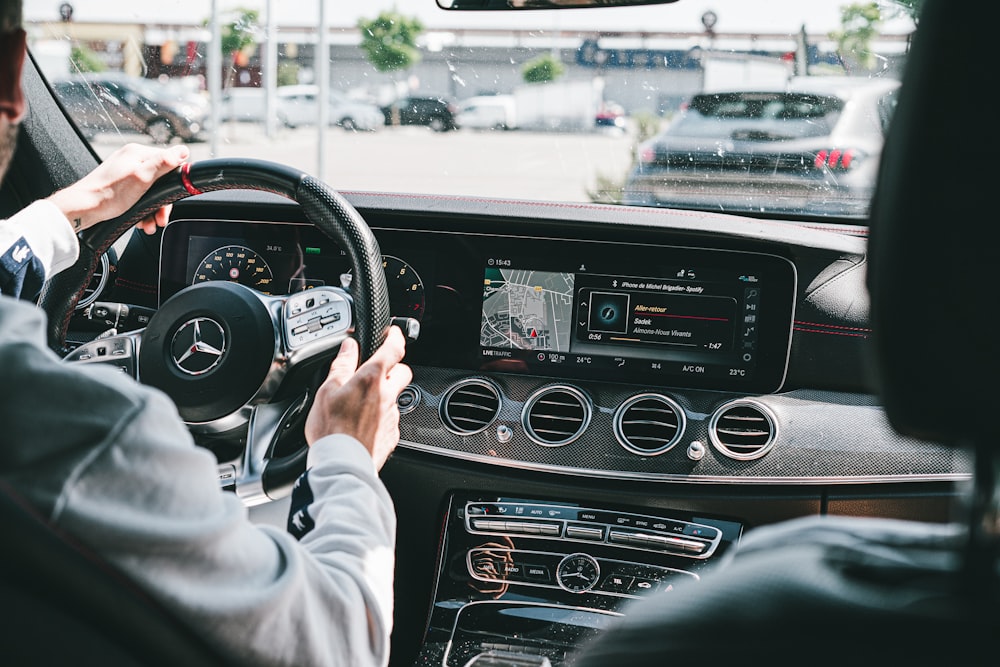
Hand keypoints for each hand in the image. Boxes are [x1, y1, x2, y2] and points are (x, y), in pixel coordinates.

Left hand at [46, 142, 189, 234]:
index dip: (173, 184)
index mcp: (137, 153)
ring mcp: (125, 172)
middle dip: (162, 203)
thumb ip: (163, 163)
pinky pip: (139, 196)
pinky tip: (140, 220)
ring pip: (150, 191)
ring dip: (153, 210)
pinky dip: (142, 210)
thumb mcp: (142, 178)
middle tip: (160, 218)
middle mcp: (131, 159)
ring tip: (149, 224)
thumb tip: (183, 151)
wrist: (83, 209)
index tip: (171, 201)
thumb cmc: (108, 194)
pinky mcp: (120, 185)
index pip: (169, 163)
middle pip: (160, 180)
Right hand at [304, 327, 412, 469]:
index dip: (395, 337)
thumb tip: (349, 347)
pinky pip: (390, 419)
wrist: (343, 465)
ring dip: (384, 395)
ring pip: (396, 397)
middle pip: (403, 372)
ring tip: (362, 403)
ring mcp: (392, 416)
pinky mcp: (391, 435)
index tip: (394, 333)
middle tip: (379, 370)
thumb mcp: (327, 390)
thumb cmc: (332, 430)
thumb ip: (342, 365)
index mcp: (372, 379)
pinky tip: (364, 424)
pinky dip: (381, 417)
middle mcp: (388, 396)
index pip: (393, 349)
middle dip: (395, 367)